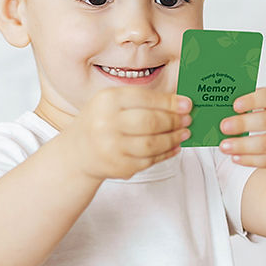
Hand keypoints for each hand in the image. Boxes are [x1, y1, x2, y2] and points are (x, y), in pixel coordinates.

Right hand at [65, 87, 191, 180]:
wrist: (77, 153)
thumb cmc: (101, 122)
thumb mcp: (113, 103)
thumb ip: (143, 101)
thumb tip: (180, 104)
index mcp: (107, 101)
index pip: (145, 99)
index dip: (170, 102)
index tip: (187, 105)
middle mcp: (106, 123)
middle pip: (151, 122)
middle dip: (174, 121)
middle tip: (187, 120)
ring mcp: (111, 148)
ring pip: (152, 144)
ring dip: (173, 139)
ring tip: (184, 133)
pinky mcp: (119, 167)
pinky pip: (150, 160)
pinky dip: (166, 153)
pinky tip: (174, 147)